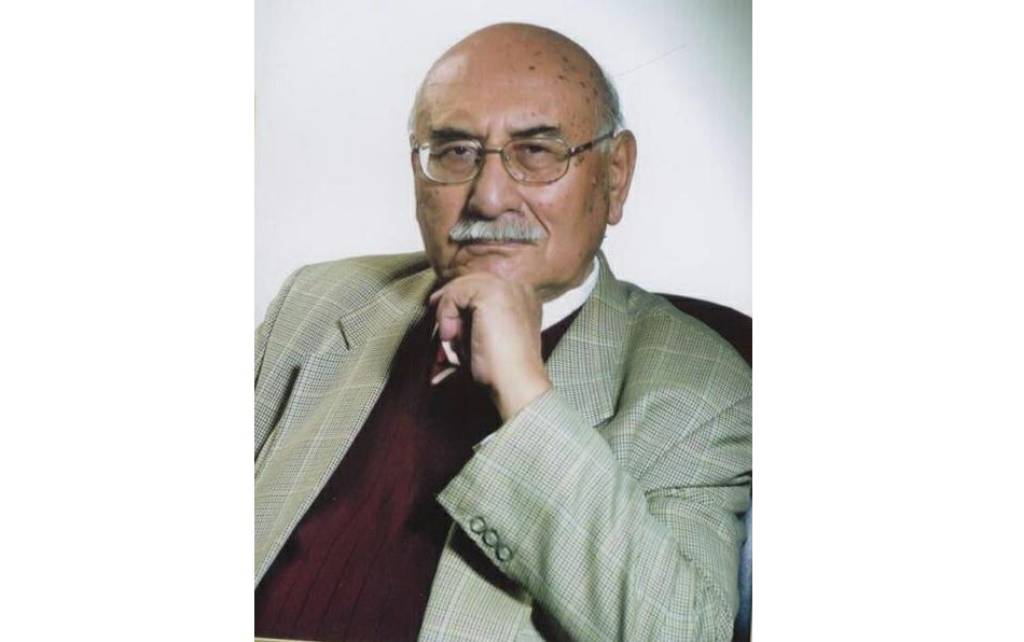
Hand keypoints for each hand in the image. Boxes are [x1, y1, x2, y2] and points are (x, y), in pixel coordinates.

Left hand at [429, 273, 551, 419]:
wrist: (516, 384)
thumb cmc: (501, 370)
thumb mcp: (486, 336)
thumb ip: (472, 318)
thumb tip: (440, 305)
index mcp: (523, 298)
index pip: (482, 288)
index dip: (460, 302)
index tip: (446, 323)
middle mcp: (518, 288)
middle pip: (471, 284)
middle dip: (450, 306)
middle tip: (442, 331)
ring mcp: (507, 288)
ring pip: (461, 288)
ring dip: (448, 315)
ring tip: (450, 342)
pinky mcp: (492, 293)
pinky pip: (455, 293)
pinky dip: (446, 315)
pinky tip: (452, 337)